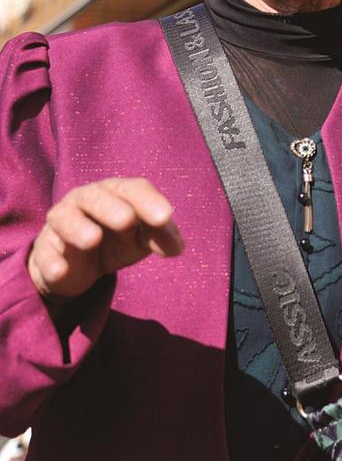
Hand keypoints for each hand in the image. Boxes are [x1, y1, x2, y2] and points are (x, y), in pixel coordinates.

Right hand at [27, 178, 182, 304]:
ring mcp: (62, 222)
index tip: (165, 218)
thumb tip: (177, 247)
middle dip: (111, 207)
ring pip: (64, 217)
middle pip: (96, 197)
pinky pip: (45, 253)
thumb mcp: (143, 238)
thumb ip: (161, 237)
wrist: (77, 265)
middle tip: (128, 221)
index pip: (134, 189)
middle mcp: (86, 200)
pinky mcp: (45, 249)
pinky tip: (61, 271)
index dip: (149, 201)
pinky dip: (52, 262)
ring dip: (77, 227)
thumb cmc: (117, 240)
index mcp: (117, 193)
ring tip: (92, 240)